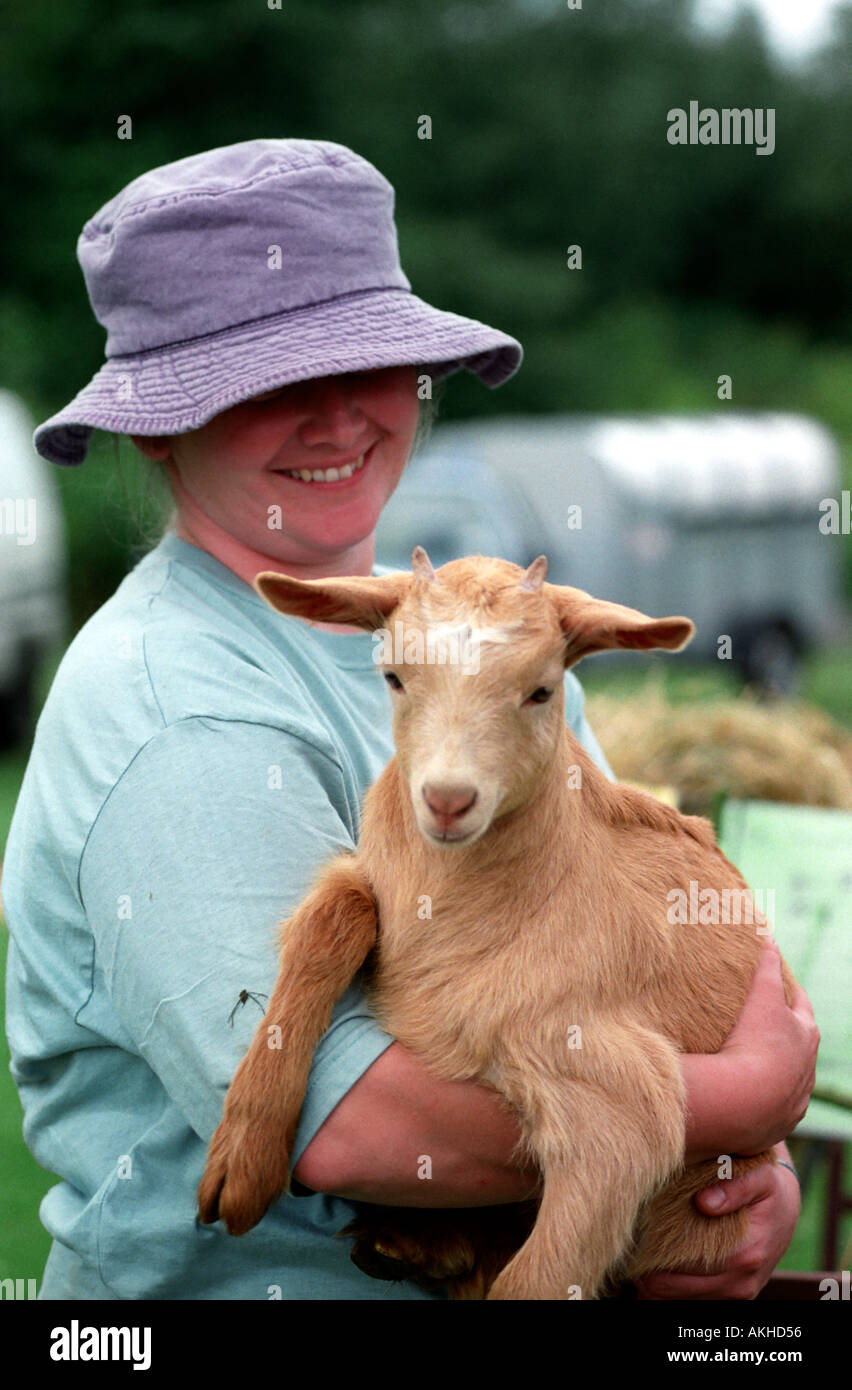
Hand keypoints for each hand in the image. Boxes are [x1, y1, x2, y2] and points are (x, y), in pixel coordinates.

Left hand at [634, 1159, 800, 1298]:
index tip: (633, 1244)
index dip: (655, 1261)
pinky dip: (674, 1292)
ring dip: (659, 1289)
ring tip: (637, 1265)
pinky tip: (656, 1272)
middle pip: (680, 1292)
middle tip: (628, 1256)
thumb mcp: (760, 1177)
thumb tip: (705, 1202)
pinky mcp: (734, 1295)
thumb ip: (735, 1185)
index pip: (688, 1269)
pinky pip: (696, 1302)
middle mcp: (743, 1281)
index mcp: (746, 1255)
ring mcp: (739, 1292)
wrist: (785, 1206)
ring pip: (684, 1302)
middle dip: (650, 1278)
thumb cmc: (767, 1187)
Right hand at [718, 940, 818, 1154]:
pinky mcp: (780, 1120)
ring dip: (778, 1069)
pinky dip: (766, 1098)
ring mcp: (795, 1096)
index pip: (801, 1007)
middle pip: (800, 1044)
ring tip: (755, 1062)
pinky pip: (775, 1106)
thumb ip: (766, 967)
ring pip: (791, 1077)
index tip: (781, 986)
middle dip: (787, 1033)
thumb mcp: (761, 998)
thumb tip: (770, 938)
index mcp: (805, 1034)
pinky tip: (750, 1095)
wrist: (745, 1101)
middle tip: (767, 1022)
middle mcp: (807, 1067)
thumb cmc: (757, 1044)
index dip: (790, 993)